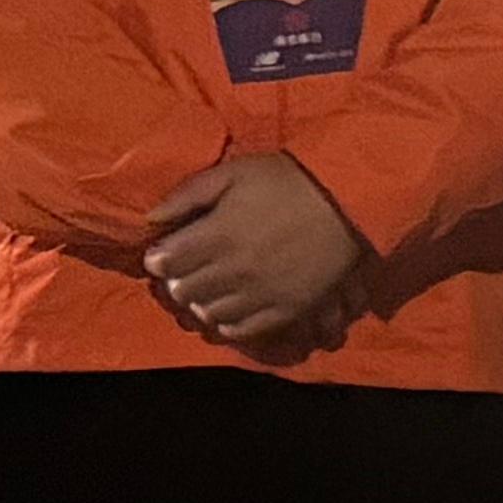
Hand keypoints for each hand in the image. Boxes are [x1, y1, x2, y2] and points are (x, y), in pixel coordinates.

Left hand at [146, 156, 371, 355]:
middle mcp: (232, 271)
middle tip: (186, 269)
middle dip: (177, 279)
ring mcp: (259, 295)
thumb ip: (189, 194)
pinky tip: (229, 308)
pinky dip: (226, 323)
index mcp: (217, 235)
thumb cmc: (290, 183)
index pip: (164, 262)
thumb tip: (152, 218)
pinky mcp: (284, 311)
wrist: (351, 204)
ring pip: (208, 313)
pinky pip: (241, 330)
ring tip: (209, 288)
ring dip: (200, 302)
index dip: (159, 257)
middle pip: (183, 291)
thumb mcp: (236, 172)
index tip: (166, 251)